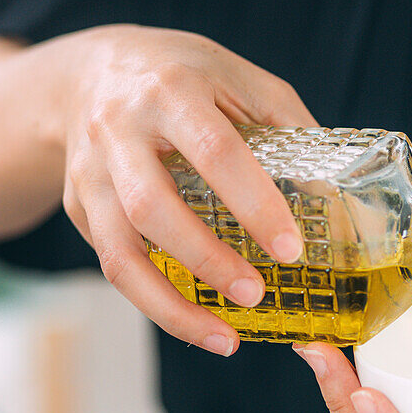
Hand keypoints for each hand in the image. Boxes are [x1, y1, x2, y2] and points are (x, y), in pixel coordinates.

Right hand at [56, 24, 316, 354]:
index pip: (215, 151)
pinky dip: (152, 301)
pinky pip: (112, 263)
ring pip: (118, 250)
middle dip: (206, 260)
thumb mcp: (235, 75)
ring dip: (170, 304)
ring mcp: (90, 172)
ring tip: (223, 339)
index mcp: (170, 90)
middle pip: (151, 206)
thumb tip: (333, 190)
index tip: (290, 249)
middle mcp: (119, 130)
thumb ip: (282, 123)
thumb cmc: (177, 74)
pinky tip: (192, 321)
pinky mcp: (78, 206)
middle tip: (255, 295)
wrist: (89, 73)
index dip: (255, 204)